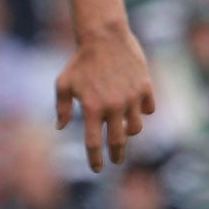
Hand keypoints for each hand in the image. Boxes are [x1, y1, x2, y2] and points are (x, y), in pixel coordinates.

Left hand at [55, 24, 153, 170]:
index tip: (96, 170)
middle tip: (116, 161)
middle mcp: (113, 106)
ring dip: (128, 132)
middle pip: (118, 141)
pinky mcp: (146, 88)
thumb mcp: (63, 83)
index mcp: (92, 108)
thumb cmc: (79, 61)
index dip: (95, 159)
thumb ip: (61, 108)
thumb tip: (60, 128)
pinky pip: (148, 110)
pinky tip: (135, 110)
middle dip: (117, 154)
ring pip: (136, 128)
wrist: (104, 37)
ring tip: (122, 130)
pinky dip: (142, 112)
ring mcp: (132, 98)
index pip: (94, 143)